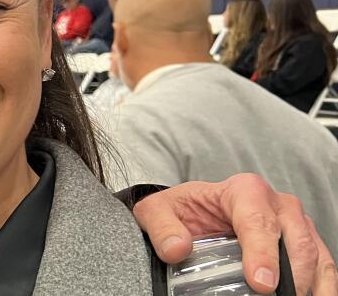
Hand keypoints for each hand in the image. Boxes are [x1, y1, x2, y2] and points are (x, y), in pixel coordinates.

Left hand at [133, 174, 335, 294]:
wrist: (195, 210)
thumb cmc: (183, 210)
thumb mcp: (157, 211)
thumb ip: (162, 227)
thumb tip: (177, 249)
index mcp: (244, 190)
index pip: (258, 222)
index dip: (263, 253)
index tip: (261, 283)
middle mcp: (277, 203)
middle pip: (295, 240)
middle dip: (293, 274)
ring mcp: (296, 223)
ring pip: (316, 254)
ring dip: (312, 284)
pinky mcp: (305, 242)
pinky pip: (323, 265)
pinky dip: (322, 287)